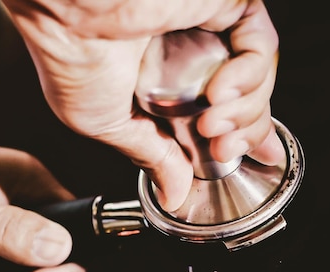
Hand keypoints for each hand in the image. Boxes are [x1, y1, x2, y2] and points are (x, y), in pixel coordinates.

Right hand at [1, 0, 284, 210]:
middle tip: (223, 152)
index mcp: (164, 76)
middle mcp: (190, 50)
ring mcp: (210, 27)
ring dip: (244, 113)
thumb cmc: (72, 56)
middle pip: (247, 98)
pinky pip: (262, 46)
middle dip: (244, 134)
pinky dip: (249, 77)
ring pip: (258, 79)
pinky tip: (219, 93)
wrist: (68, 11)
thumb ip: (154, 156)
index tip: (239, 156)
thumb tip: (174, 194)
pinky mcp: (225, 3)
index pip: (219, 111)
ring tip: (211, 124)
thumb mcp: (112, 125)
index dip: (238, 137)